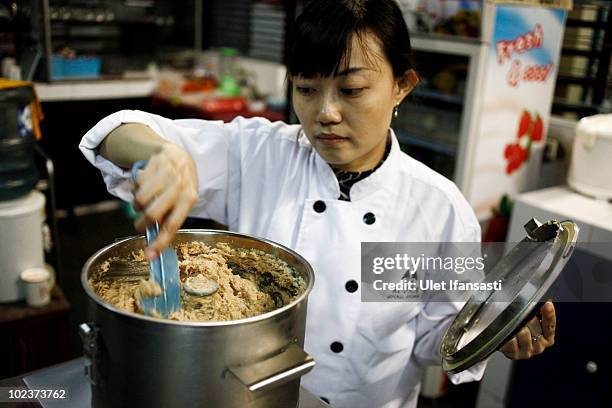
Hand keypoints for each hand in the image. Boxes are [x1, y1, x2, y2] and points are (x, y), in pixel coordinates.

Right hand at [132, 143, 197, 258]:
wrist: (179, 155)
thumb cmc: (180, 185)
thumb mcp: (182, 200)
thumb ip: (170, 217)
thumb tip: (154, 244)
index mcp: (190, 199)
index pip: (173, 225)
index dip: (160, 242)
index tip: (149, 256)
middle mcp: (180, 185)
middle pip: (152, 214)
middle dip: (141, 224)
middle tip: (140, 225)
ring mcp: (168, 172)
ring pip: (140, 199)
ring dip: (136, 205)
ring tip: (142, 202)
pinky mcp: (156, 162)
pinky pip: (137, 183)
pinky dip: (136, 188)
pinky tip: (145, 184)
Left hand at [499, 301, 555, 359]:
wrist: (502, 341)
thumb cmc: (518, 328)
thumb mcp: (530, 319)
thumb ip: (538, 311)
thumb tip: (544, 299)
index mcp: (547, 338)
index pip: (550, 325)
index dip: (549, 314)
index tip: (547, 304)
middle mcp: (539, 347)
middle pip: (534, 326)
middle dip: (526, 318)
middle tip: (519, 314)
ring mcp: (527, 352)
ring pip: (523, 333)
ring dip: (516, 326)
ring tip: (511, 325)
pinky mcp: (514, 355)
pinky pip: (511, 341)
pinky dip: (508, 335)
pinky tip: (506, 334)